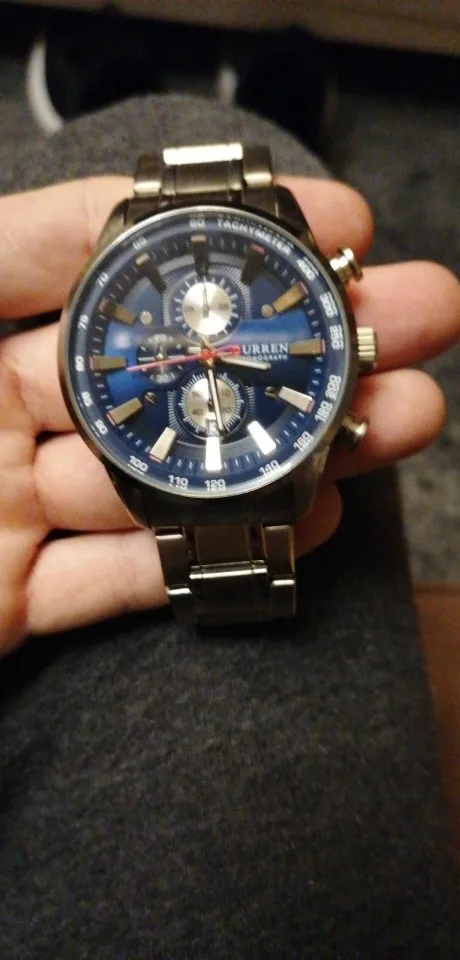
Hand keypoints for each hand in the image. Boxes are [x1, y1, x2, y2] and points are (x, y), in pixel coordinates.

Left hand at [0, 175, 458, 653]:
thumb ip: (5, 253)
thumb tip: (115, 201)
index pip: (99, 259)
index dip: (214, 232)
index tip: (330, 220)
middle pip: (168, 369)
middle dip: (297, 344)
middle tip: (410, 319)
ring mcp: (7, 511)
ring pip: (169, 473)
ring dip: (291, 450)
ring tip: (397, 419)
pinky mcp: (11, 602)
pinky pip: (127, 578)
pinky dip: (219, 549)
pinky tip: (311, 515)